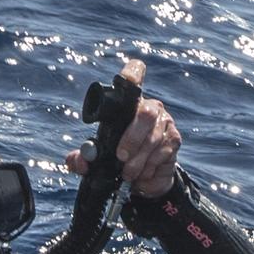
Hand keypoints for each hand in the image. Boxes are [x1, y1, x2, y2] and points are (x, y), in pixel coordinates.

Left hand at [65, 58, 180, 199]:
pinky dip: (149, 166)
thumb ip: (82, 159)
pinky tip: (143, 172)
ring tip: (128, 172)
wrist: (143, 179)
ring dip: (138, 160)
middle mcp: (149, 108)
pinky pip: (163, 151)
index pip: (134, 79)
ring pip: (153, 138)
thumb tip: (79, 161)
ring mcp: (164, 122)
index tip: (130, 77)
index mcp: (127, 105)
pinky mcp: (174, 139)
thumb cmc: (119, 160)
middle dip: (132, 139)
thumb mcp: (96, 160)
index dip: (133, 73)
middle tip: (121, 157)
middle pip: (145, 114)